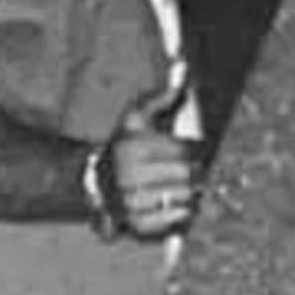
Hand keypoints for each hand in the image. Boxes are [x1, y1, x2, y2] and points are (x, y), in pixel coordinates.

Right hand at [100, 102, 203, 241]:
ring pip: (183, 197)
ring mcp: (130, 203)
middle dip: (196, 171)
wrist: (97, 183)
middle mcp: (128, 175)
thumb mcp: (136, 116)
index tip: (197, 149)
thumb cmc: (125, 146)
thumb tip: (182, 70)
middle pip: (186, 175)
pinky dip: (181, 211)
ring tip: (185, 185)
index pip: (184, 150)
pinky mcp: (135, 224)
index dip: (198, 149)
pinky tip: (176, 201)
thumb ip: (160, 95)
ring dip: (191, 191)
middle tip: (195, 169)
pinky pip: (173, 219)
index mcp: (131, 147)